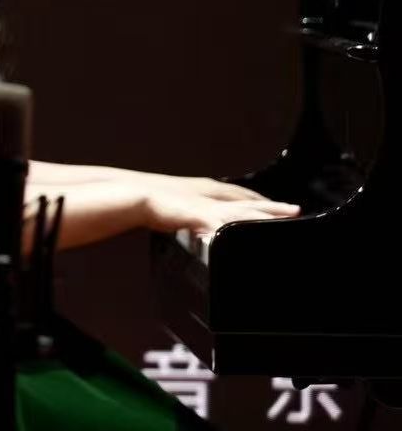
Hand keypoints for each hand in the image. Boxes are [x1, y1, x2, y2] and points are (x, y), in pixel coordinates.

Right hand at [142, 189, 299, 235]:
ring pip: (241, 211)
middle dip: (272, 207)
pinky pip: (221, 225)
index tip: (280, 207)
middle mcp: (210, 198)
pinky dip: (233, 230)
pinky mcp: (197, 216)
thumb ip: (194, 216)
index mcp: (206, 195)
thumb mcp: (179, 209)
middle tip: (295, 210)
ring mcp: (205, 207)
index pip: (240, 197)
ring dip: (261, 215)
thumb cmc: (153, 205)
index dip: (261, 202)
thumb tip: (204, 226)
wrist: (136, 197)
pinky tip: (244, 235)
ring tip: (283, 218)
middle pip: (248, 202)